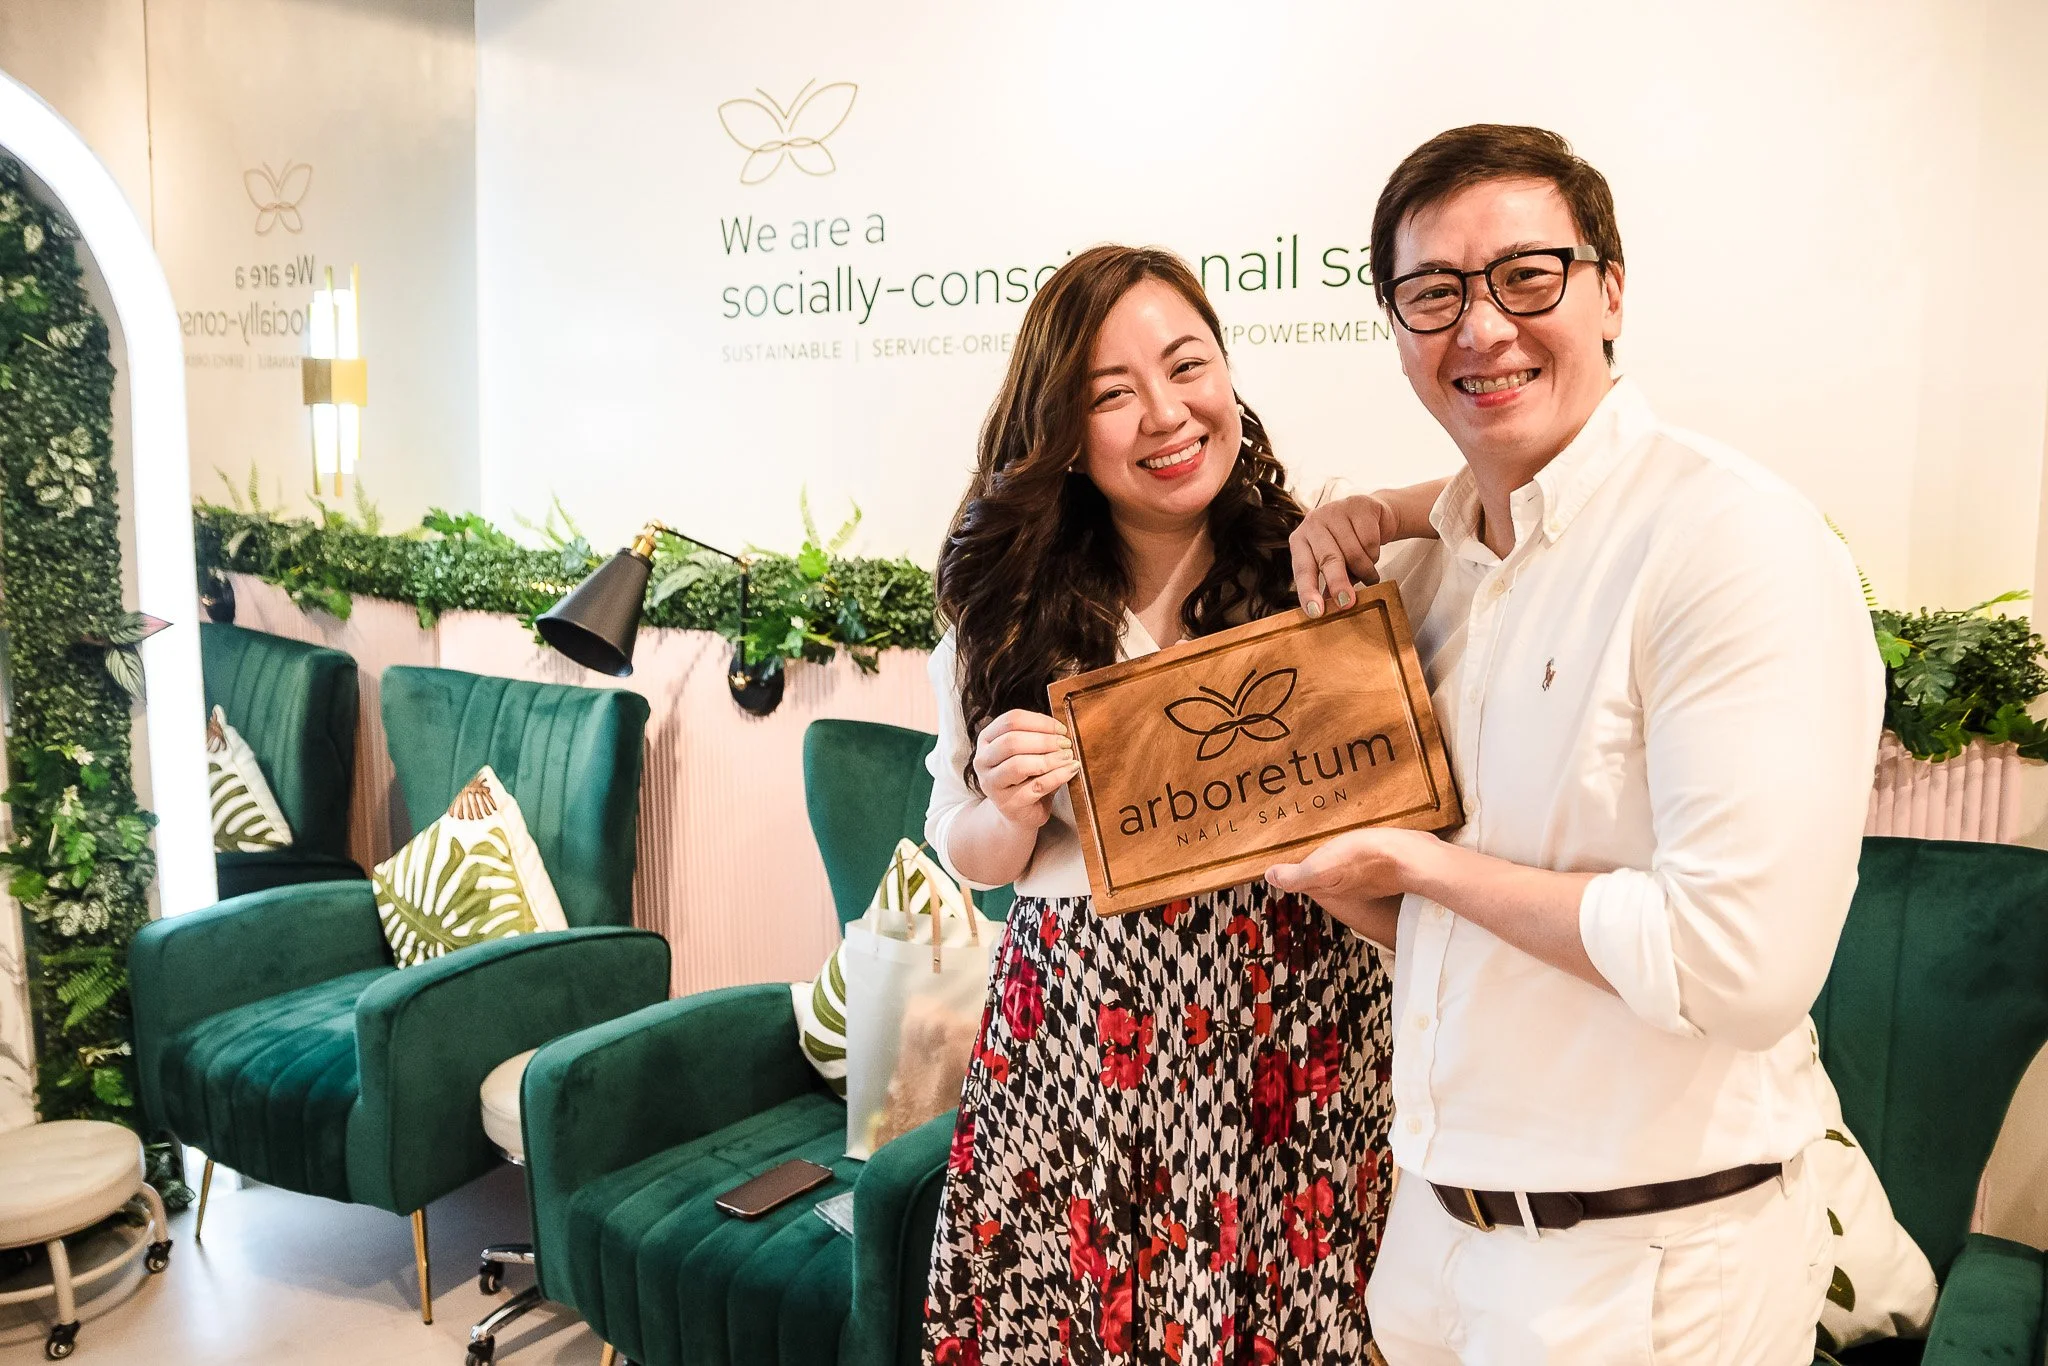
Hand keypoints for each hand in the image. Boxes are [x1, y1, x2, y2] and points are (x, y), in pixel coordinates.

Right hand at [972, 709, 1080, 830]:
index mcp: (986, 739)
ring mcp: (992, 784)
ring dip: (1049, 758)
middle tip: (1066, 743)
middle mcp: (983, 760)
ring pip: (1019, 765)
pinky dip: (1057, 776)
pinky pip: (1035, 786)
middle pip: (1012, 741)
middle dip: (1044, 740)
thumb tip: (1061, 730)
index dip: (1039, 721)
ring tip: (1068, 757)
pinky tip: (1070, 770)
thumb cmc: (1026, 776)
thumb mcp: (1027, 752)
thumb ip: (1038, 737)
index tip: (1061, 728)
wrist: (1018, 812)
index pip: (1010, 721)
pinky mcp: (1008, 804)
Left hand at [1265, 827, 1440, 930]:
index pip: (1300, 880)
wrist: (1413, 858)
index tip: (1279, 850)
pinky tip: (1353, 833)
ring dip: (1330, 850)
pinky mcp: (1380, 864)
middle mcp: (1343, 886)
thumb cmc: (1366, 861)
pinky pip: (1360, 855)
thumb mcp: (1322, 868)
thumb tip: (1271, 877)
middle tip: (1298, 836)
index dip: (1289, 867)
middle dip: (1307, 857)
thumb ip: (1296, 876)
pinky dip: (1353, 846)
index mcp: (1326, 888)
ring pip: (1339, 864)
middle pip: (1318, 873)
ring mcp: (1364, 877)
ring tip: (1322, 830)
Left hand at [1290, 494, 1398, 616]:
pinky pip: (1370, 540)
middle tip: (1347, 603)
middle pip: (1328, 559)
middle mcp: (1313, 522)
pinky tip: (1374, 553)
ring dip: (1365, 571)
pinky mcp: (1359, 505)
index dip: (1308, 591)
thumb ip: (1327, 585)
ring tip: (1370, 576)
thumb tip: (1324, 611)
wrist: (1373, 516)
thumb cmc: (1348, 544)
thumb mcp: (1334, 564)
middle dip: (1338, 583)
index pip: (1303, 569)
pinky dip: (1375, 554)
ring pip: (1354, 552)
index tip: (1315, 612)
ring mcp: (1335, 510)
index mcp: (1301, 539)